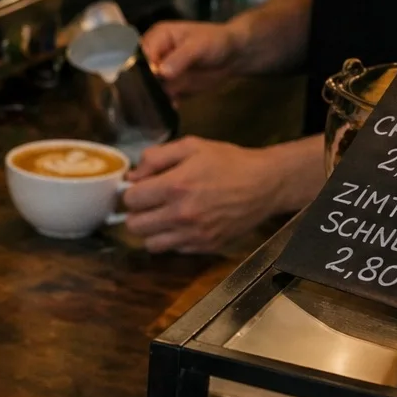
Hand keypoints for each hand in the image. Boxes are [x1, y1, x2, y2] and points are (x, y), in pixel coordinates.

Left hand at [124, 137, 280, 253]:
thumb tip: (132, 176)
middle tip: (149, 204)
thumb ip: (156, 157)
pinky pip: (174, 250)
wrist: (265, 184)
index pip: (130, 200)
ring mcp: (193, 234)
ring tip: (163, 217)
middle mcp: (181, 214)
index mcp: (175, 186)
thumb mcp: (192, 146)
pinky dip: (172, 240)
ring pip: (150, 244)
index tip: (142, 188)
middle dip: (137, 213)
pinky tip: (182, 225)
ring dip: (152, 231)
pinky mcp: (206, 247)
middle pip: (134, 226)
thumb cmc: (228, 161)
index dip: (132, 192)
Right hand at [141, 20, 240, 96]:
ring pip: (149, 87)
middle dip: (143, 85)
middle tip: (151, 97)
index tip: (150, 81)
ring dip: (154, 97)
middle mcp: (154, 55)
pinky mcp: (169, 87)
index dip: (142, 68)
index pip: (140, 54)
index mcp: (156, 38)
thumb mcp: (199, 46)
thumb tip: (161, 73)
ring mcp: (160, 73)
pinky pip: (162, 97)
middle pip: (139, 73)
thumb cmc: (216, 41)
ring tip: (161, 104)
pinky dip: (166, 103)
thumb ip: (180, 58)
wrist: (234, 56)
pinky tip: (174, 106)